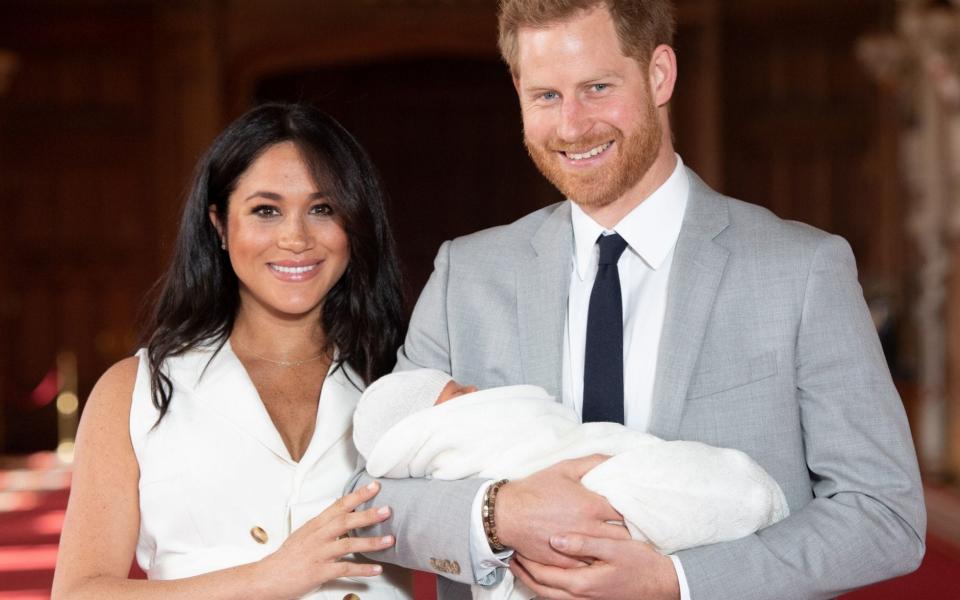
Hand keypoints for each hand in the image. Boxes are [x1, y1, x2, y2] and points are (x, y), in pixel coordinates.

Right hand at [256, 481, 394, 597]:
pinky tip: (376, 569)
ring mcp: (318, 554)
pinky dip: (362, 569)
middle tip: (386, 509)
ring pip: (347, 544)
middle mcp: (317, 537)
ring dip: (371, 542)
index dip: (357, 495)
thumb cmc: (286, 557)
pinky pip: (344, 569)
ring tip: (389, 540)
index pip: (338, 505)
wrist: (267, 577)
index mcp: (315, 525)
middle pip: (345, 521)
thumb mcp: (304, 534)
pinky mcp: (319, 572)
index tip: (373, 487)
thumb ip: (324, 526)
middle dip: (367, 514)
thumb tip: (343, 516)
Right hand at [495, 455, 628, 566]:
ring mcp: (578, 548)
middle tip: (632, 526)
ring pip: (608, 553)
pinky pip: (590, 565)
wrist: (507, 514)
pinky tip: (599, 554)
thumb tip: (616, 459)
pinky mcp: (566, 562)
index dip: (634, 509)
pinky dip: (596, 559)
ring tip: (619, 541)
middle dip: (630, 530)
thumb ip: (594, 462)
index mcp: (591, 506)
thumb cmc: (535, 490)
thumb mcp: (565, 468)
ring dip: (615, 547)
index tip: (636, 508)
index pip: (627, 511)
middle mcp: (588, 529)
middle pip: (623, 535)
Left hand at [511, 534, 679, 599]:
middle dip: (524, 574)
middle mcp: (581, 597)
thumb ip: (584, 543)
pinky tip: (547, 576)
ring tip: (523, 565)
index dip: (527, 562)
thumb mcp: (614, 547)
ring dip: (534, 582)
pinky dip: (548, 588)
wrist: (662, 585)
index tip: (515, 547)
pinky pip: (561, 598)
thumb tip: (555, 539)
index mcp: (582, 583)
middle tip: (511, 557)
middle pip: (541, 589)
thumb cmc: (641, 563)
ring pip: (549, 597)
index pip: (543, 575)